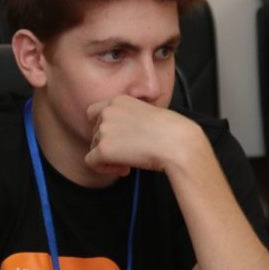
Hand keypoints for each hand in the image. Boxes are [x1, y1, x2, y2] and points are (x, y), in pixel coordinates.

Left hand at [84, 96, 198, 179]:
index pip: (95, 112)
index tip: (119, 138)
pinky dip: (104, 169)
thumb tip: (119, 138)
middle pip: (95, 133)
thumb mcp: (147, 115)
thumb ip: (129, 120)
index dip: (103, 128)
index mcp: (119, 100)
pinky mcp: (103, 149)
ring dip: (109, 158)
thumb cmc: (171, 131)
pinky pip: (92, 162)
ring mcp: (104, 130)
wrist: (176, 142)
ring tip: (130, 162)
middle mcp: (108, 112)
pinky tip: (124, 169)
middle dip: (109, 145)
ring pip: (94, 148)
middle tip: (129, 155)